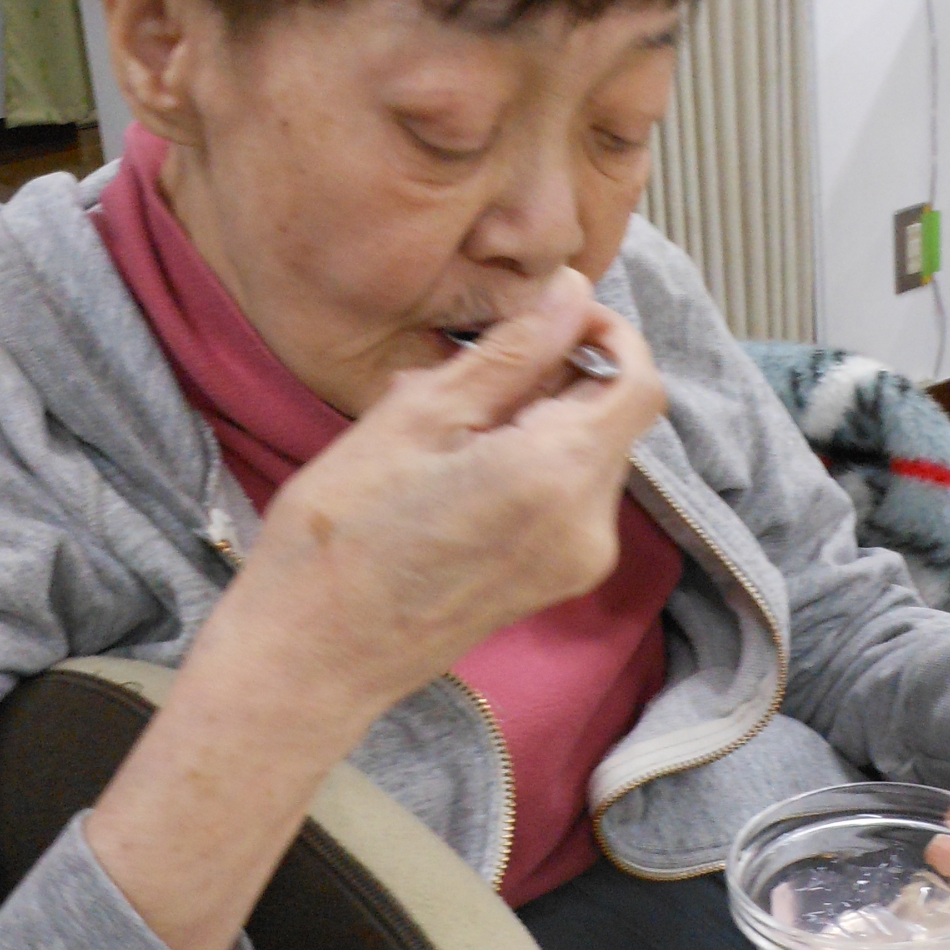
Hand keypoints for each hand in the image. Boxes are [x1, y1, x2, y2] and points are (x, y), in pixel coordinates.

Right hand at [246, 268, 664, 710]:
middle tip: (464, 377)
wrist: (311, 657)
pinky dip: (528, 465)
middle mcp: (588, 526)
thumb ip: (510, 353)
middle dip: (555, 378)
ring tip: (443, 434)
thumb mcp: (416, 418)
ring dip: (535, 422)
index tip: (553, 314)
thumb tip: (569, 293)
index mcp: (557, 476)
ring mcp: (576, 562)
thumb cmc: (342, 536)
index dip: (608, 333)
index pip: (638, 381)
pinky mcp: (555, 583)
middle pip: (612, 417)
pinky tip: (451, 474)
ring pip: (586, 454)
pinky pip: (565, 497)